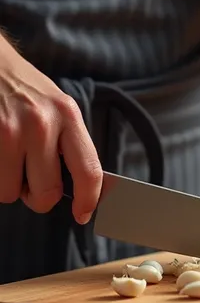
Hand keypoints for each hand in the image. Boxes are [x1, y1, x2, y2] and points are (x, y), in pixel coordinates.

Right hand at [0, 35, 101, 222]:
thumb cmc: (23, 89)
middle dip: (38, 196)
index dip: (88, 201)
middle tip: (30, 179)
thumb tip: (83, 188)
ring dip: (9, 185)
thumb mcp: (56, 106)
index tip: (83, 214)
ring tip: (8, 159)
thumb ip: (70, 143)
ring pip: (11, 192)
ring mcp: (8, 131)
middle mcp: (40, 123)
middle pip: (47, 193)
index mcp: (67, 115)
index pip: (88, 171)